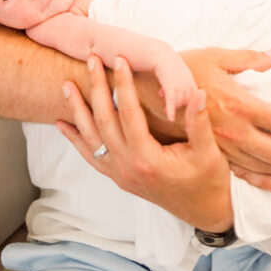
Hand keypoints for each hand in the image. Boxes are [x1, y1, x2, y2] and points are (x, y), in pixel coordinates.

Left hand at [58, 55, 232, 229]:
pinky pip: (91, 156)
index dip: (123, 84)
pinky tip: (62, 124)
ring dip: (78, 110)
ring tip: (66, 85)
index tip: (120, 59)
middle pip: (104, 121)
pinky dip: (75, 139)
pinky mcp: (119, 177)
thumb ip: (198, 122)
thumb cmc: (208, 179)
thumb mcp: (208, 151)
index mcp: (148, 159)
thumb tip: (197, 92)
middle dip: (96, 88)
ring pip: (91, 138)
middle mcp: (128, 168)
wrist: (203, 211)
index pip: (129, 114)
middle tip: (91, 60)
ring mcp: (120, 174)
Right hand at [181, 47, 270, 191]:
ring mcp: (225, 148)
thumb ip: (250, 59)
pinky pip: (244, 177)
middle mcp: (235, 131)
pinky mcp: (214, 157)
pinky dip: (266, 184)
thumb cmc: (185, 70)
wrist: (151, 91)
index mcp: (240, 104)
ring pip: (266, 167)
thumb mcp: (217, 56)